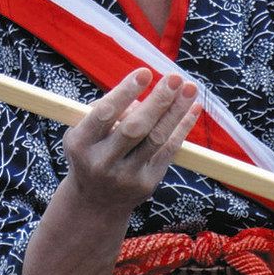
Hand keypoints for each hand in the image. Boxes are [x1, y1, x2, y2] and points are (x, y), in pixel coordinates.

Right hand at [63, 68, 200, 217]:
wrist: (94, 201)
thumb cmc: (91, 152)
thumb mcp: (84, 131)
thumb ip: (106, 109)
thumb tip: (140, 97)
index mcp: (81, 144)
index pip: (105, 114)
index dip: (125, 92)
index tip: (145, 72)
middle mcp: (101, 162)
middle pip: (134, 129)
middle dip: (158, 101)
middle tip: (175, 78)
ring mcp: (125, 176)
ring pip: (156, 139)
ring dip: (176, 111)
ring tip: (190, 88)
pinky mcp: (146, 183)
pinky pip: (168, 151)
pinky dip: (182, 128)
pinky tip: (193, 109)